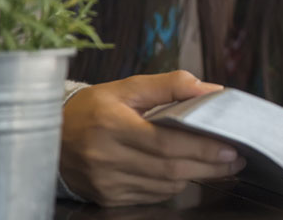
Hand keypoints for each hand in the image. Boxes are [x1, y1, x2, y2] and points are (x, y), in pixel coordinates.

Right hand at [60, 70, 246, 206]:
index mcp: (112, 124)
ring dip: (195, 175)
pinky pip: (152, 195)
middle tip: (235, 159)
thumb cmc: (93, 108)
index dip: (203, 147)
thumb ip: (170, 85)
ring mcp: (106, 181)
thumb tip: (210, 90)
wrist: (47, 136)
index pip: (167, 142)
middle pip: (170, 167)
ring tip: (219, 165)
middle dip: (210, 166)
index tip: (231, 146)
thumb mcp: (128, 88)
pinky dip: (173, 184)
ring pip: (164, 184)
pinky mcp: (107, 197)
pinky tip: (186, 172)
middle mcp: (107, 156)